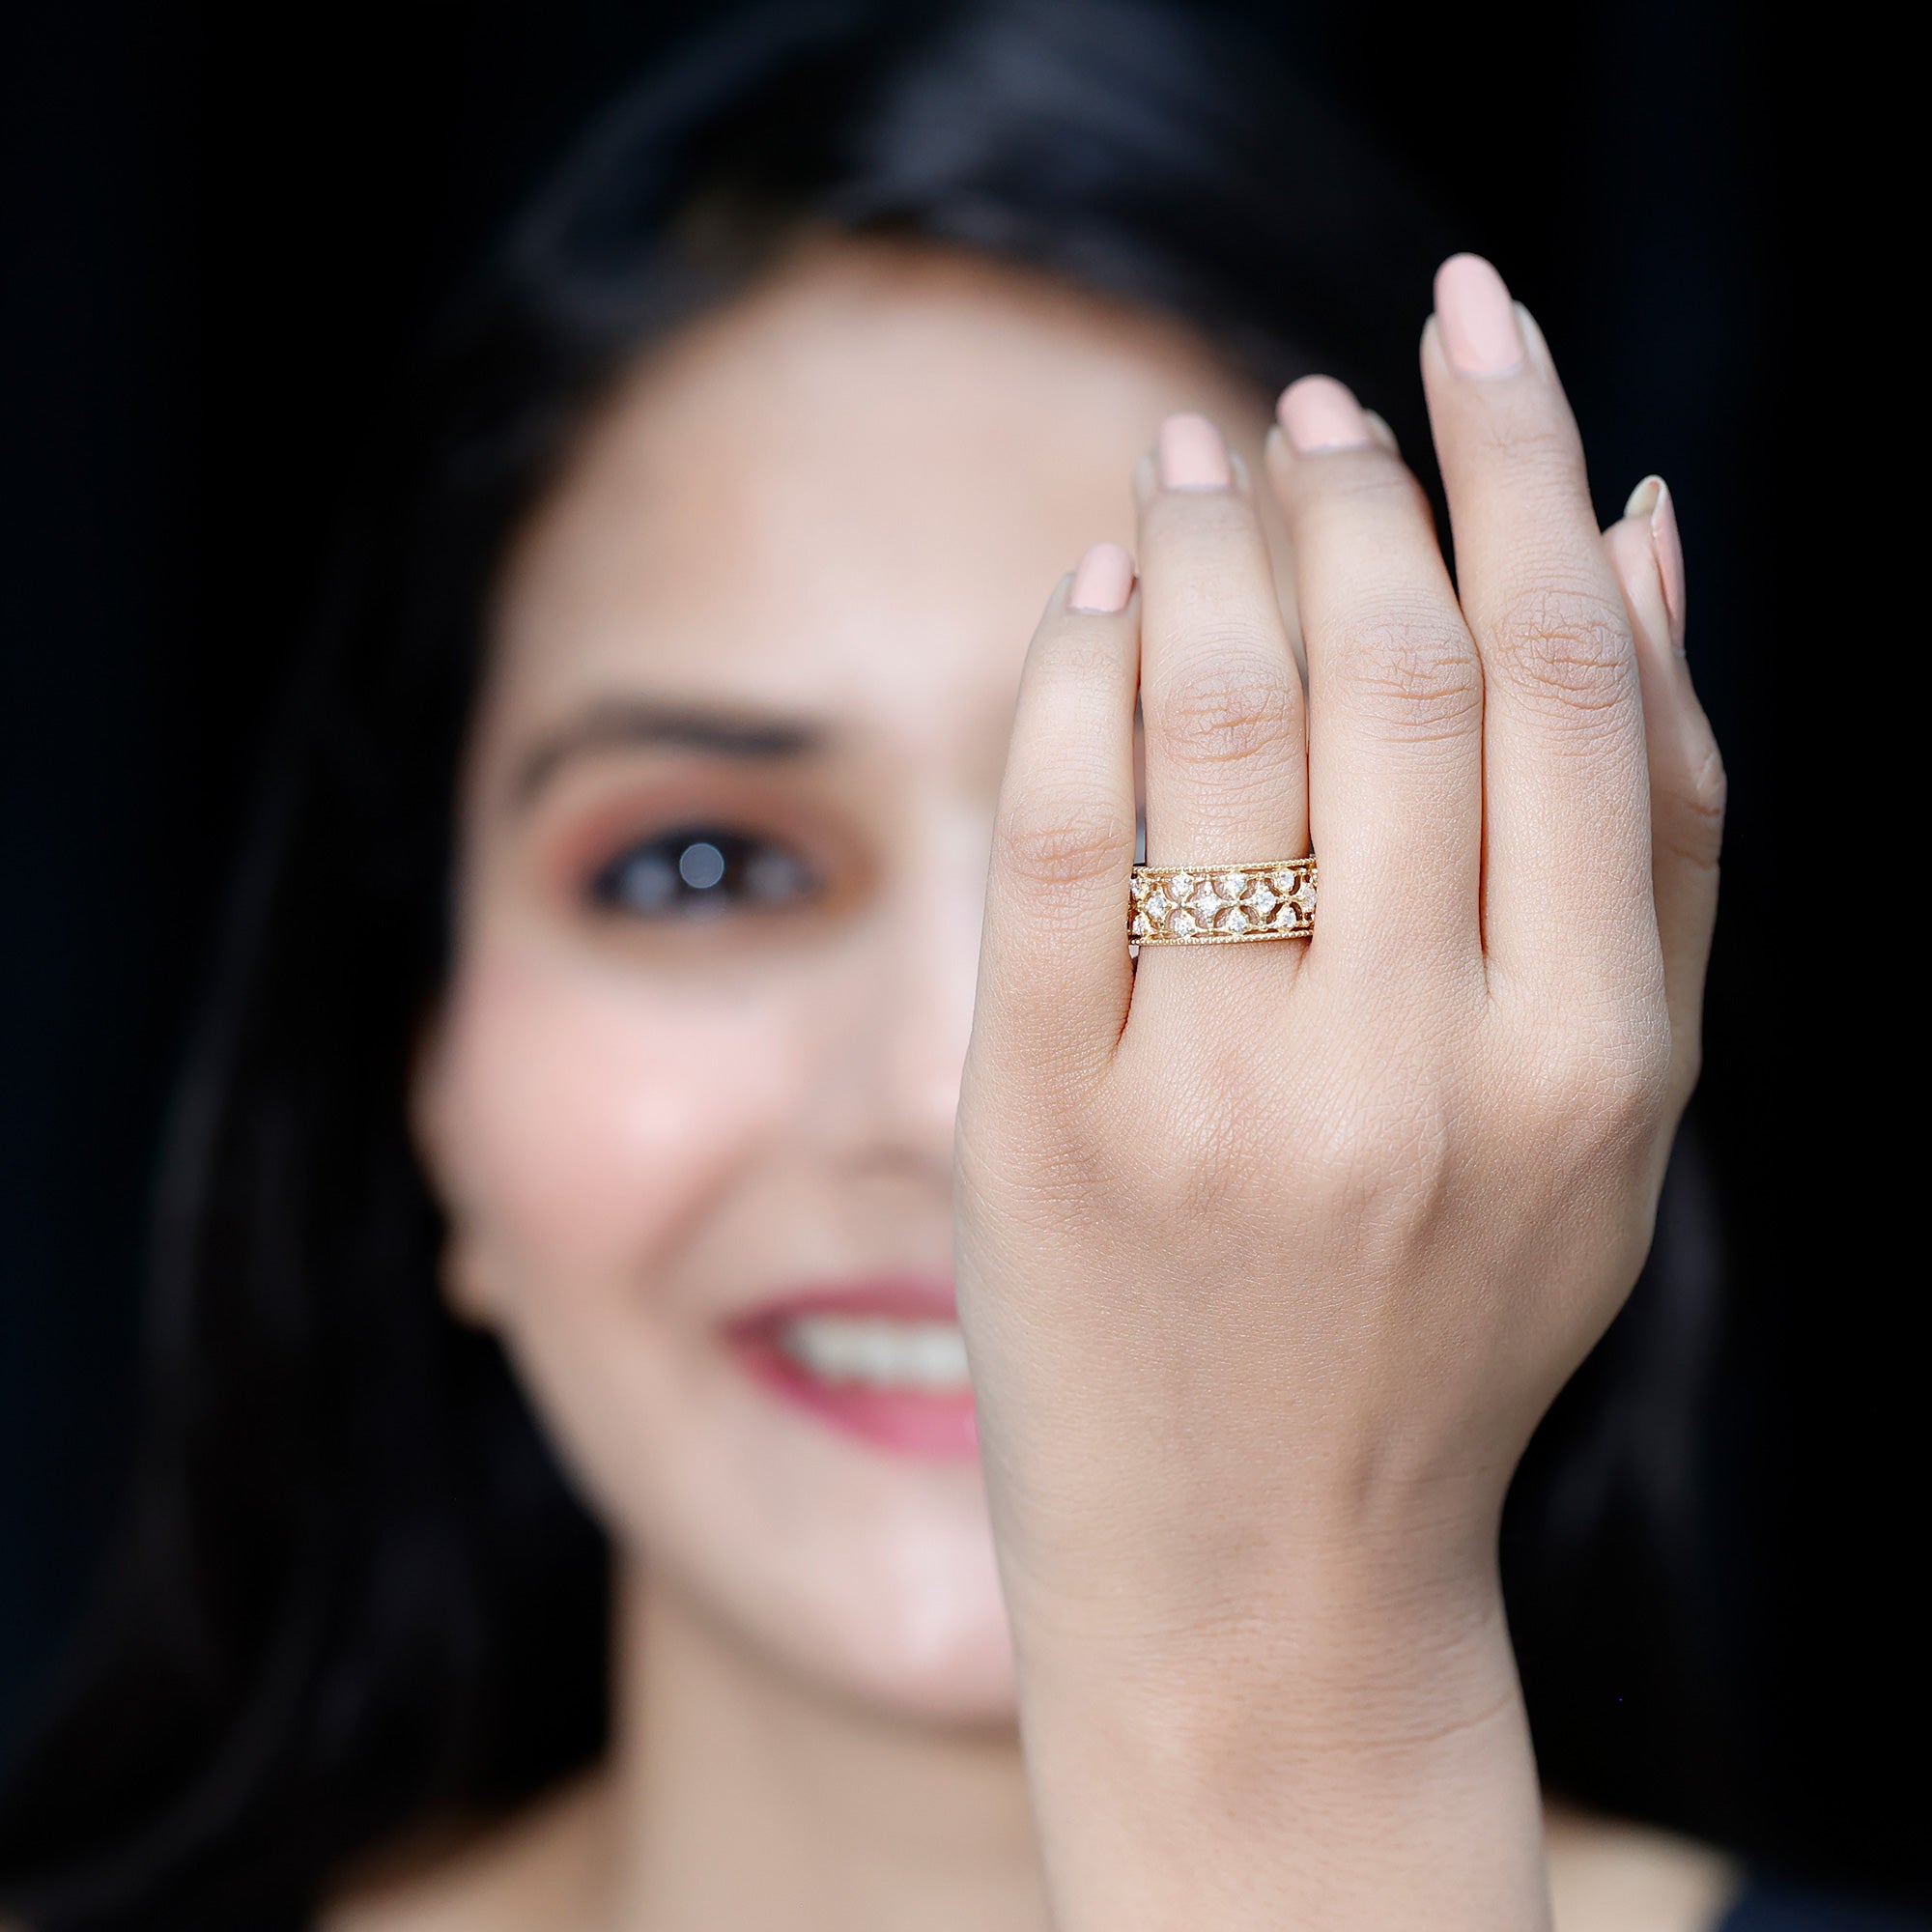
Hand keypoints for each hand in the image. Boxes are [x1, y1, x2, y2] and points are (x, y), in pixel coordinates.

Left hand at [954, 255, 1721, 1929]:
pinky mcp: (1043, 1122)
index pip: (1555, 676)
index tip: (1464, 329)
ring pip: (1209, 723)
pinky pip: (1049, 834)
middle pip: (1384, 673)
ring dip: (1196, 548)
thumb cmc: (1453, 1315)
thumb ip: (1651, 827)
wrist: (1265, 1570)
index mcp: (1586, 1056)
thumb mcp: (1615, 1105)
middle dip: (1346, 494)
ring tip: (1187, 461)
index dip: (1506, 464)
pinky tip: (1087, 605)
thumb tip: (1636, 530)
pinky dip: (1067, 682)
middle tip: (1307, 410)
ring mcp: (1213, 1099)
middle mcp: (1408, 1067)